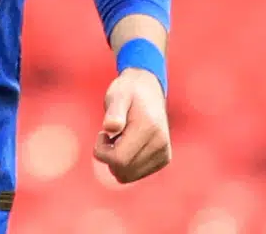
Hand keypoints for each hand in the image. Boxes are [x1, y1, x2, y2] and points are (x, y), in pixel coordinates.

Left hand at [92, 68, 171, 183]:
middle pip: (123, 171)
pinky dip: (126, 163)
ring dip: (117, 161)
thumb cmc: (128, 91)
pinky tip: (128, 145)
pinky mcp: (163, 159)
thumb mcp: (117, 95)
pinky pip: (135, 174)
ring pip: (128, 176)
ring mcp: (164, 153)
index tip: (102, 134)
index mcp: (149, 128)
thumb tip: (110, 127)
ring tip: (120, 139)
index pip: (118, 159)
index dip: (102, 151)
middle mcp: (160, 143)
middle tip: (109, 136)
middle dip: (109, 157)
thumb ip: (114, 111)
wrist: (149, 89)